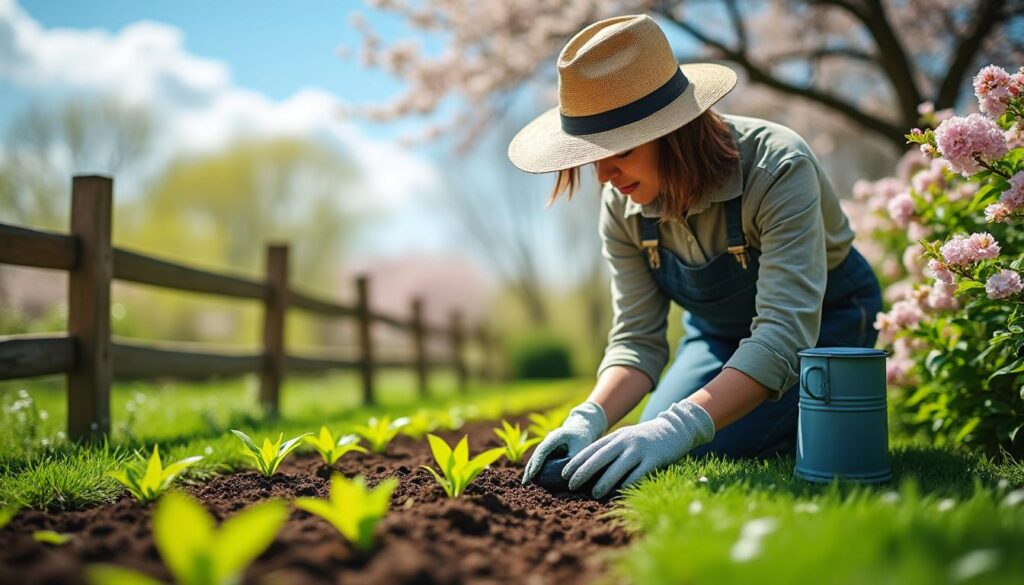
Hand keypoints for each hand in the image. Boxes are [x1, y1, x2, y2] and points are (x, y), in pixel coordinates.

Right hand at [521, 401, 606, 484]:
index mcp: (555, 436)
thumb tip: (564, 476)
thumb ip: (573, 459)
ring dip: (530, 470)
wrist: (582, 426)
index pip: (543, 450)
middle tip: (525, 483)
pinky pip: (540, 459)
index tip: (532, 475)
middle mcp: (548, 439)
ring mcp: (547, 444)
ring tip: (526, 483)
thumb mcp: (582, 446)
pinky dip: (536, 468)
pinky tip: (534, 479)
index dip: (537, 463)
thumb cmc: (583, 436)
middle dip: (529, 469)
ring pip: (536, 457)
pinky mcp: (549, 449)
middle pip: (535, 454)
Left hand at [562, 400, 714, 498]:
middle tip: (571, 484)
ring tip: (594, 493)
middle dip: (584, 471)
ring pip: (618, 467)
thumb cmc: (645, 438)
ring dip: (605, 481)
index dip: (577, 461)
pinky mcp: (654, 458)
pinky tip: (619, 493)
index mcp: (616, 436)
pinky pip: (639, 473)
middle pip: (600, 457)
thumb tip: (589, 467)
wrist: (674, 428)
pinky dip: (628, 484)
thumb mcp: (626, 439)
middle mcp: (626, 441)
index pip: (592, 449)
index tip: (564, 473)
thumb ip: (611, 449)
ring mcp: (640, 449)